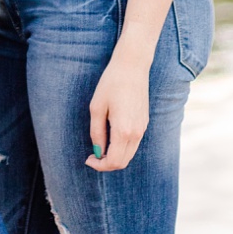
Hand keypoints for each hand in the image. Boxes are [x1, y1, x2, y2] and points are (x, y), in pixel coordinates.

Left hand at [86, 54, 149, 169]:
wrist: (132, 68)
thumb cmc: (111, 84)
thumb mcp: (97, 107)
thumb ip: (97, 132)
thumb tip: (97, 151)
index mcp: (124, 130)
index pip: (114, 161)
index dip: (100, 165)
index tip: (88, 160)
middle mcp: (136, 133)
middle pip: (123, 162)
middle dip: (107, 164)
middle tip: (92, 157)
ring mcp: (143, 129)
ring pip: (130, 154)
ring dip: (115, 157)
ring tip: (99, 149)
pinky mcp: (144, 124)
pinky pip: (134, 144)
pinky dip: (122, 149)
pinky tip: (110, 140)